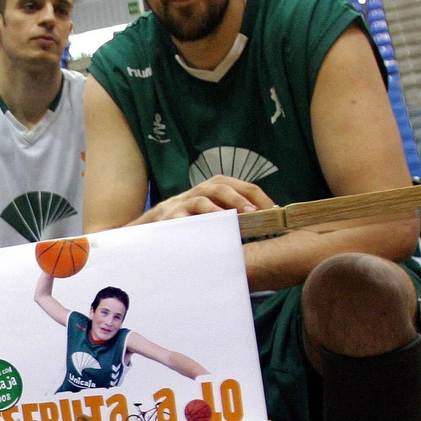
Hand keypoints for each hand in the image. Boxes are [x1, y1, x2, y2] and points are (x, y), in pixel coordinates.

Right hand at [134, 177, 274, 223]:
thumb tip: (262, 224)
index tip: (274, 210)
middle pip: (219, 186)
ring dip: (220, 210)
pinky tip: (210, 235)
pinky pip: (183, 221)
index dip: (257, 195)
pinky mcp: (168, 220)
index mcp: (209, 190)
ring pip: (201, 200)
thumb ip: (228, 216)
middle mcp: (195, 193)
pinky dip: (197, 226)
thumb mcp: (207, 217)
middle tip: (257, 213)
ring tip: (236, 221)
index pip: (237, 185)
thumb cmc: (183, 226)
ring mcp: (180, 205)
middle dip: (240, 198)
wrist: (146, 232)